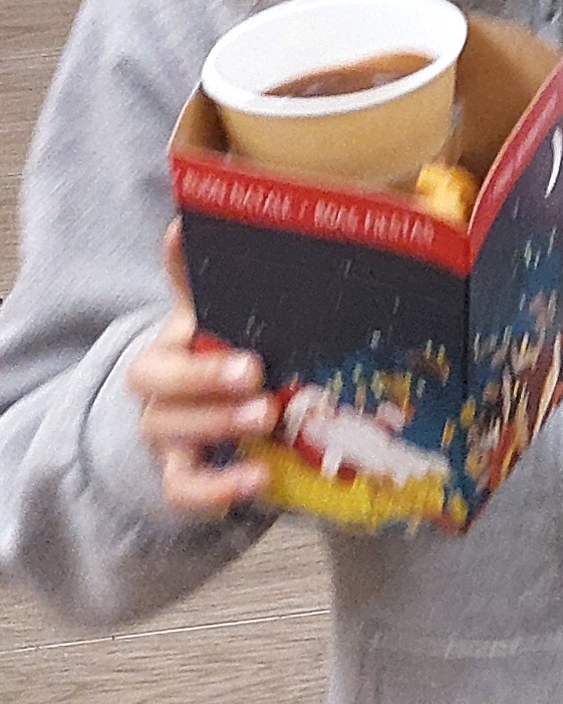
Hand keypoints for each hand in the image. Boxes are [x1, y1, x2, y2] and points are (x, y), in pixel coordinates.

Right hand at [128, 230, 269, 516]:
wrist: (215, 423)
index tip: (184, 236)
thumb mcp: (238, 321)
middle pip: (155, 376)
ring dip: (217, 422)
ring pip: (169, 427)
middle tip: (253, 370)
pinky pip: (183, 486)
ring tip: (266, 415)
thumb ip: (231, 278)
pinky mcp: (180, 471)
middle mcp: (163, 382)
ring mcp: (167, 429)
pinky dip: (216, 488)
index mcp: (178, 335)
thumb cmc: (232, 358)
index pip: (171, 302)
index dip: (176, 267)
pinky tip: (254, 478)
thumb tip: (215, 216)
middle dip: (202, 373)